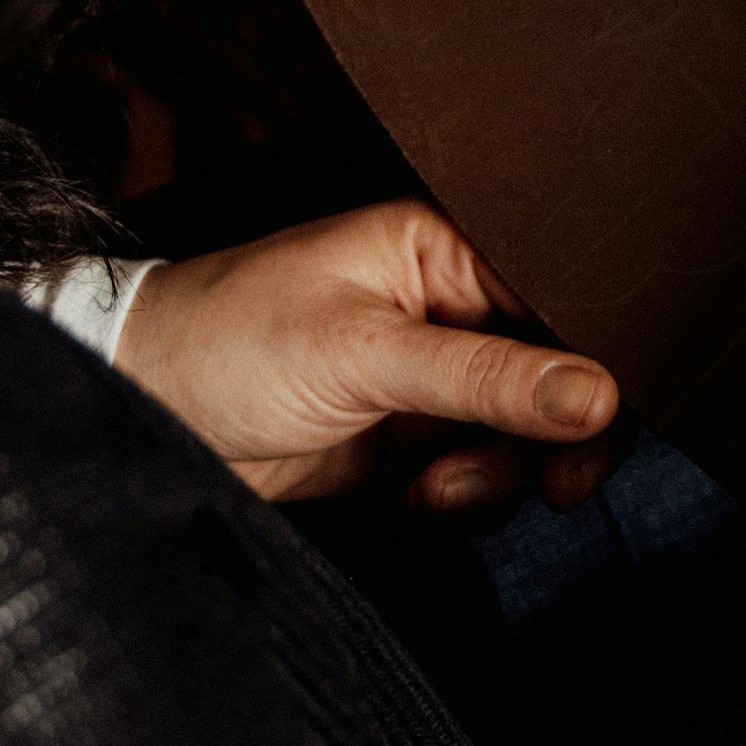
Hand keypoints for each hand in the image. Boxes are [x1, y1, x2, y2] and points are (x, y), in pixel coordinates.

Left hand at [112, 198, 619, 510]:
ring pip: (523, 434)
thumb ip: (486, 378)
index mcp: (443, 247)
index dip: (596, 362)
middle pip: (556, 375)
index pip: (560, 298)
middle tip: (550, 485)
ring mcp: (429, 375)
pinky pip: (479, 472)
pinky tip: (411, 495)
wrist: (143, 411)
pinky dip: (463, 498)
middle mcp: (447, 305)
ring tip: (429, 485)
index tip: (602, 425)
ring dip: (495, 473)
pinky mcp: (407, 437)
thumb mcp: (364, 354)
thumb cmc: (229, 342)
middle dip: (550, 436)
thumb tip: (600, 395)